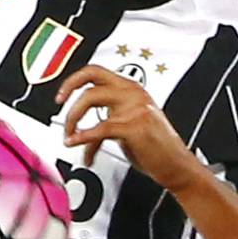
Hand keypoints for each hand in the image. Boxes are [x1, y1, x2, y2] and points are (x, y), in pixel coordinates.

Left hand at [58, 66, 201, 191]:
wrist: (178, 167)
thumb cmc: (157, 149)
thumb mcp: (130, 126)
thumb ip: (108, 120)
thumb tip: (81, 131)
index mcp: (132, 89)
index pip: (97, 72)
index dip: (74, 80)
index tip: (62, 95)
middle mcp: (133, 93)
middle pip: (92, 75)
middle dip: (69, 88)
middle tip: (60, 106)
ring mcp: (134, 108)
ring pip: (90, 98)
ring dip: (72, 118)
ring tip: (69, 136)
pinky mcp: (134, 126)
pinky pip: (99, 128)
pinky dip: (82, 137)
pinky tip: (76, 143)